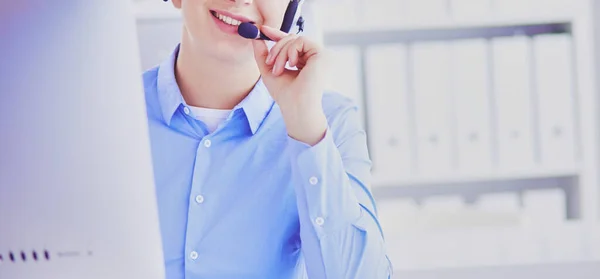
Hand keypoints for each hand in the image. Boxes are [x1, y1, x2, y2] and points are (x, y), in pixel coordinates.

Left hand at [251, 25, 328, 145]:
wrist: (295, 107)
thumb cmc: (284, 94)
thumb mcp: (269, 70)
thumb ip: (263, 54)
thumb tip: (254, 37)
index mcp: (305, 61)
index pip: (291, 43)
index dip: (277, 34)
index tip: (262, 30)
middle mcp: (314, 57)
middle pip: (291, 38)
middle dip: (276, 48)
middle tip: (269, 62)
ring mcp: (320, 56)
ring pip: (295, 38)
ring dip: (281, 52)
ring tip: (278, 70)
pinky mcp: (323, 54)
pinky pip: (301, 40)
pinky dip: (291, 50)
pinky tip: (292, 65)